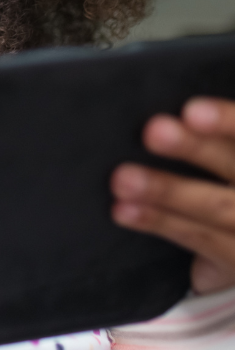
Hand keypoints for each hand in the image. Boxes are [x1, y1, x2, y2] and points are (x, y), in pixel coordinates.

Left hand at [112, 97, 234, 293]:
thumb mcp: (225, 156)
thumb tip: (155, 115)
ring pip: (216, 206)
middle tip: (154, 131)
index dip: (227, 120)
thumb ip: (210, 137)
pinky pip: (198, 238)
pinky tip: (124, 211)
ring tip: (124, 178)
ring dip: (166, 190)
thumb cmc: (226, 180)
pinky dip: (158, 221)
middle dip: (196, 148)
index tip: (192, 112)